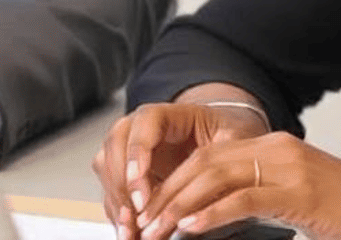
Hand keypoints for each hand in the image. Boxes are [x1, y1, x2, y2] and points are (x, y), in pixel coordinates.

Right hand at [93, 101, 268, 237]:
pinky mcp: (127, 173)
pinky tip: (130, 232)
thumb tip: (215, 190)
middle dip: (123, 181)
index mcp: (169, 113)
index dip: (138, 150)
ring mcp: (130, 149)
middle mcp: (142, 128)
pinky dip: (118, 212)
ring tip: (131, 228)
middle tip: (138, 211)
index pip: (145, 122)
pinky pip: (112, 190)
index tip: (140, 180)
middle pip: (117, 144)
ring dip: (116, 200)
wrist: (219, 137)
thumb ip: (224, 157)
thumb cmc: (225, 133)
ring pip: (107, 167)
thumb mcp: (234, 139)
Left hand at [135, 133, 340, 239]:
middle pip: (204, 164)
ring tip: (154, 231)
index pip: (208, 158)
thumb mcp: (297, 200)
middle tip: (139, 224)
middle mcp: (278, 148)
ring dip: (178, 207)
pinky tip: (187, 228)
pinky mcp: (300, 191)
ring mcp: (289, 166)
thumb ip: (259, 199)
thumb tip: (211, 216)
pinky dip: (209, 214)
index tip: (149, 211)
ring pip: (216, 178)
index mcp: (275, 147)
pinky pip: (243, 198)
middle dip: (166, 194)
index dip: (173, 183)